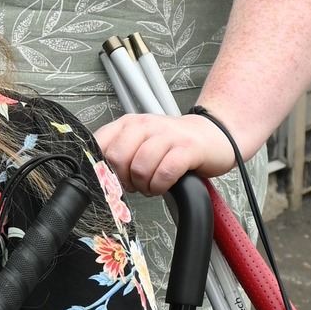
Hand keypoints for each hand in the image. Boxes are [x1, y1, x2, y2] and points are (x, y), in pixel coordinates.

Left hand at [94, 111, 235, 194]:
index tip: (111, 179)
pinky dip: (160, 186)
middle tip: (135, 184)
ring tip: (151, 185)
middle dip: (123, 179)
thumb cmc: (173, 144)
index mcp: (129, 123)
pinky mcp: (188, 149)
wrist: (212, 135)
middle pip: (117, 157)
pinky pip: (165, 172)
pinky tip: (163, 185)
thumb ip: (118, 154)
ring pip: (140, 167)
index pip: (99, 144)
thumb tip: (97, 176)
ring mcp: (168, 135)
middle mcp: (146, 125)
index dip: (101, 168)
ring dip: (143, 185)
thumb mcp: (141, 143)